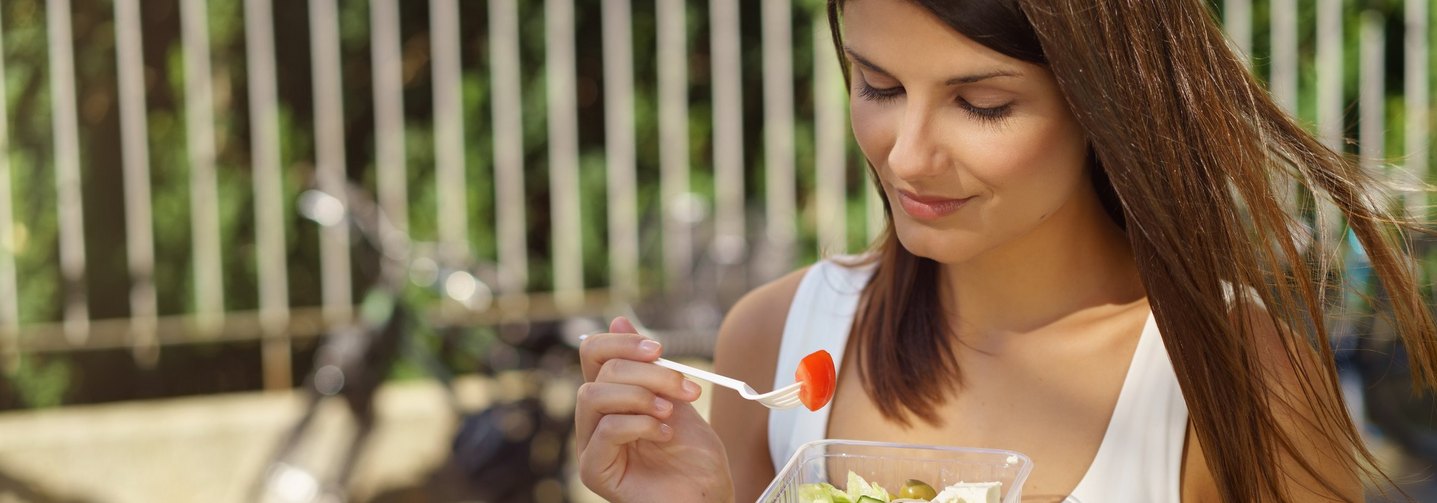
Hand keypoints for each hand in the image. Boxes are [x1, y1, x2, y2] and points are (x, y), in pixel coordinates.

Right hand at [576, 317, 733, 502]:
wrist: (710, 496)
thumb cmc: (694, 456)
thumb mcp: (677, 398)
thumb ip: (649, 367)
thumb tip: (618, 320)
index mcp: (611, 398)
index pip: (594, 354)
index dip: (621, 343)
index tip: (659, 350)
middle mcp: (594, 420)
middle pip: (600, 373)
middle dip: (648, 373)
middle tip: (686, 389)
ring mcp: (591, 446)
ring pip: (593, 396)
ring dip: (641, 396)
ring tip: (671, 412)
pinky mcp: (595, 471)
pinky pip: (606, 430)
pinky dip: (640, 424)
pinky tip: (665, 435)